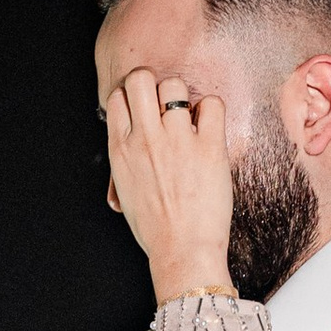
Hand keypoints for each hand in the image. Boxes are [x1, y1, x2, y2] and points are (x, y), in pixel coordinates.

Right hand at [105, 69, 233, 301]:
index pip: (118, 96)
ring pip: (175, 85)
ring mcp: (177, 141)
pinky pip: (212, 103)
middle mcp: (145, 139)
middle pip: (142, 79)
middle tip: (165, 102)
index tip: (144, 110)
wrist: (182, 251)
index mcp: (121, 150)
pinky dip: (212, 110)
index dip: (133, 96)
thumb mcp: (126, 190)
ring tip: (189, 118)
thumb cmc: (155, 228)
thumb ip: (126, 159)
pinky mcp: (208, 147)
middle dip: (154, 83)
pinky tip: (209, 128)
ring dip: (183, 97)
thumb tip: (127, 141)